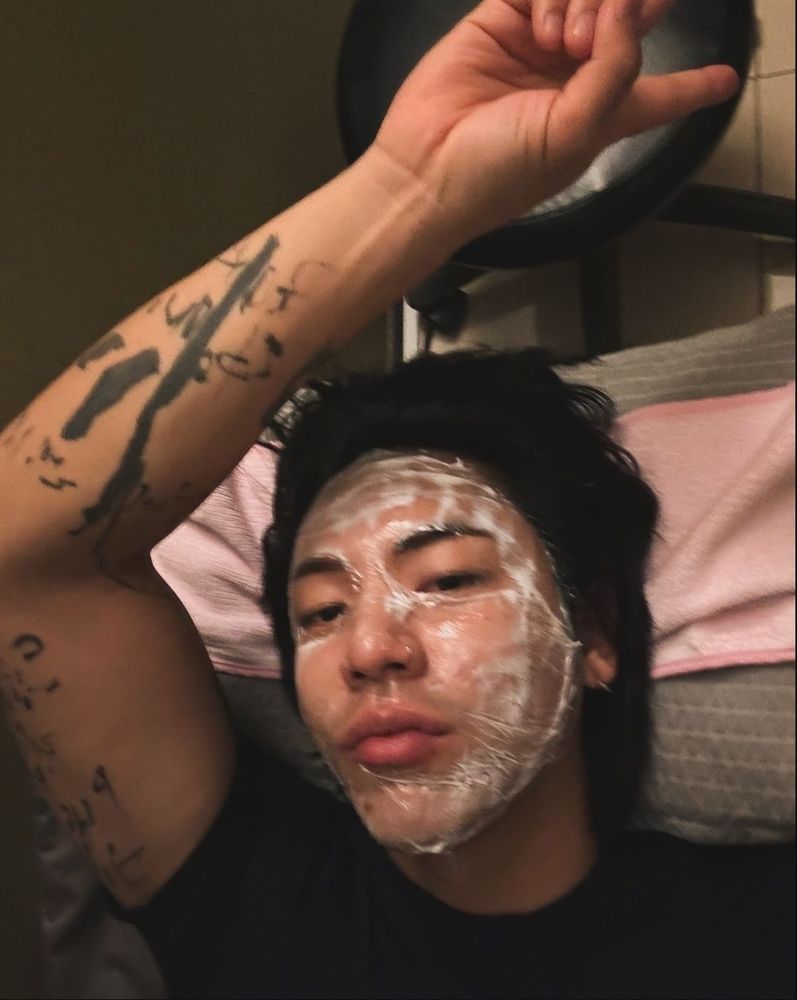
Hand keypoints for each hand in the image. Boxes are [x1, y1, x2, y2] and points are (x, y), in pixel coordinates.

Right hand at [373, 0, 738, 238]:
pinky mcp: (501, 23)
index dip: (696, 86)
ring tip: (561, 41)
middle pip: (632, 22)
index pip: (662, 95)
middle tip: (607, 29)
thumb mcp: (576, 133)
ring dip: (588, 3)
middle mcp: (577, 78)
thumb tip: (623, 8)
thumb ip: (616, 69)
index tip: (725, 80)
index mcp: (605, 117)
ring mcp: (539, 47)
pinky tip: (543, 26)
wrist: (427, 170)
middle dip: (636, 10)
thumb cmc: (498, 176)